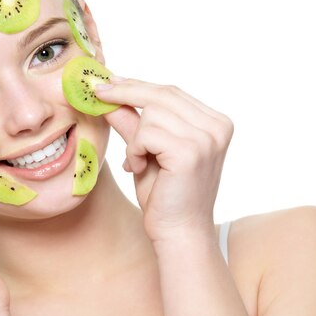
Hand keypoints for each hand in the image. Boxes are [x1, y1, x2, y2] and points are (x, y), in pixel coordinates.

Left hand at [95, 78, 233, 240]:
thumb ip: (132, 121)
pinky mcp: (191, 152)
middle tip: (98, 94)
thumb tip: (107, 93)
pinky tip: (138, 168)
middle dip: (125, 92)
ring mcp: (207, 138)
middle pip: (162, 94)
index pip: (171, 92)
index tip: (108, 82)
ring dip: (134, 137)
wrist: (178, 233)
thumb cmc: (164, 195)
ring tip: (136, 161)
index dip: (136, 85)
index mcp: (215, 123)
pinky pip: (146, 133)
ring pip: (151, 112)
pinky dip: (134, 149)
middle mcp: (217, 126)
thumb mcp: (145, 150)